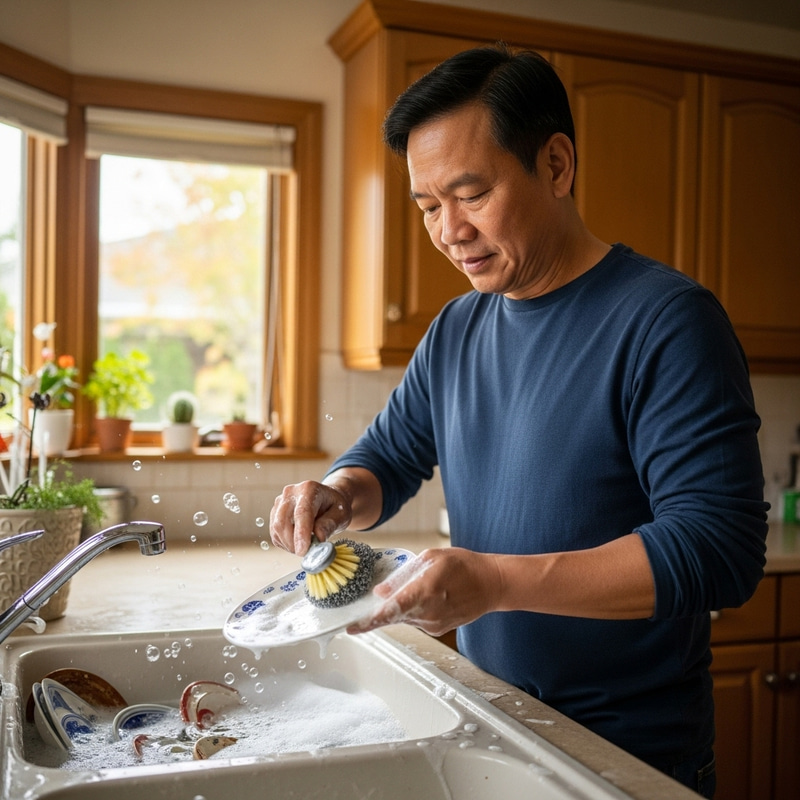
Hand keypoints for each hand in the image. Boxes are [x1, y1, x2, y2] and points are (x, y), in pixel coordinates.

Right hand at [269, 480, 351, 554]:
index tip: (303, 551)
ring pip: (276, 528)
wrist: (327, 500)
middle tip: (307, 553)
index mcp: (309, 489)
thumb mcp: (341, 514)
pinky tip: (298, 543)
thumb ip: (330, 524)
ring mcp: (280, 502)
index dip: (301, 534)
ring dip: (289, 544)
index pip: (301, 513)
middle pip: (282, 521)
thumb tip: (318, 538)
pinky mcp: (275, 513)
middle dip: (293, 542)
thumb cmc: (334, 506)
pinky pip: (275, 533)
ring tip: (306, 547)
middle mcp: (290, 493)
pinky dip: (285, 543)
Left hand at [348, 547, 499, 636]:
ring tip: (416, 589)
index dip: (370, 621)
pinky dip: (412, 610)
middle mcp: (429, 612)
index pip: (392, 610)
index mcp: (426, 591)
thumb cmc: (464, 566)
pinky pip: (416, 621)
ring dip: (399, 608)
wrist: (492, 584)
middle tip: (366, 608)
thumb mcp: (432, 558)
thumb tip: (381, 591)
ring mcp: (434, 624)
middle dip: (380, 611)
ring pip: (404, 618)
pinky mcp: (438, 629)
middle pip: (394, 616)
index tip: (352, 627)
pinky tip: (425, 597)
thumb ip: (404, 575)